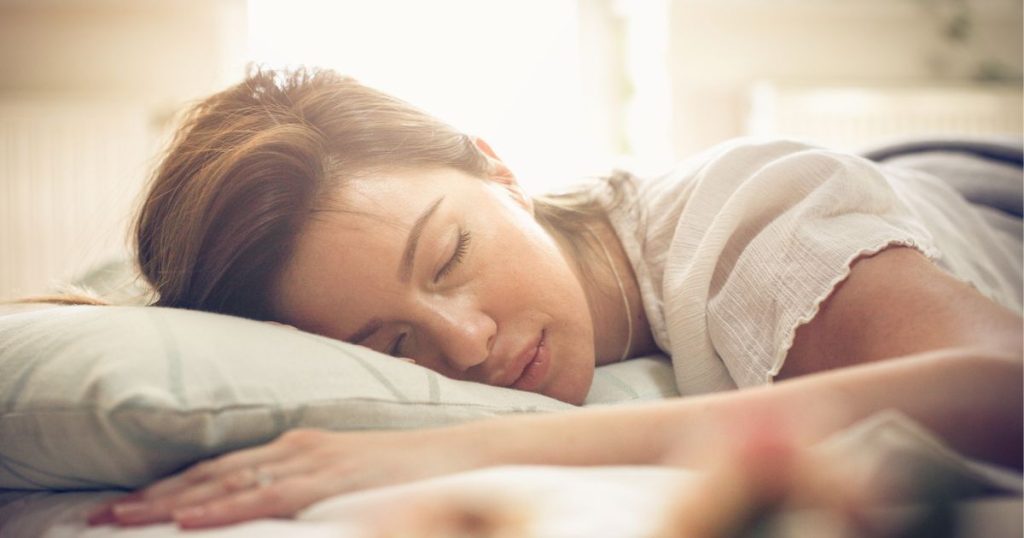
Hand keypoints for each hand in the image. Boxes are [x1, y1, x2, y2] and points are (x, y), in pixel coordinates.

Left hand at [88, 427, 485, 528]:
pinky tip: (189, 519)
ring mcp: (312, 460)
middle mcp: (296, 447)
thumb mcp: (350, 476)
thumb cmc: (410, 470)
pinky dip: (224, 505)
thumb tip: (272, 507)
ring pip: (227, 482)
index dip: (169, 486)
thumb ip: (308, 487)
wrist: (465, 454)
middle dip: (152, 495)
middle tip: (100, 513)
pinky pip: (267, 495)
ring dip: (170, 502)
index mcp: (298, 446)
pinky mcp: (331, 477)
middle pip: (211, 472)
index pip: (220, 468)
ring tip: (123, 517)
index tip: (126, 503)